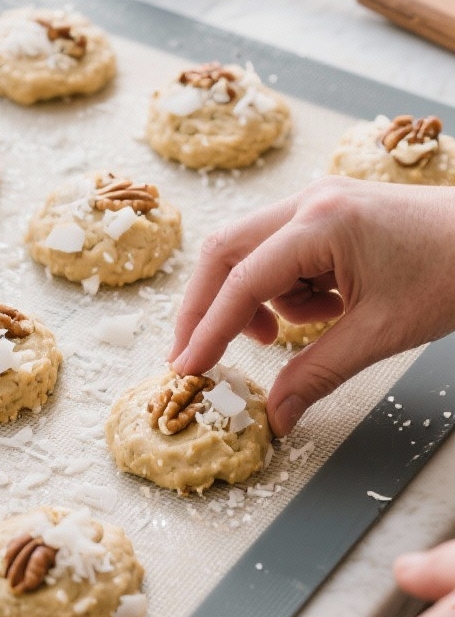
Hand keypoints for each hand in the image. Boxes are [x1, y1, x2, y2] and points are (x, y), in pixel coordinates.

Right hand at [170, 178, 454, 435]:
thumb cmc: (452, 274)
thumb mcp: (382, 333)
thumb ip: (319, 373)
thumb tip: (276, 415)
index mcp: (322, 223)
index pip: (243, 280)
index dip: (208, 329)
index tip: (187, 368)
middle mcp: (311, 201)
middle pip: (227, 251)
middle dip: (207, 307)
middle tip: (198, 356)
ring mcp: (320, 202)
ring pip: (253, 252)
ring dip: (257, 299)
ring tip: (294, 334)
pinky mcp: (332, 213)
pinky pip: (284, 253)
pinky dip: (288, 289)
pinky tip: (325, 310)